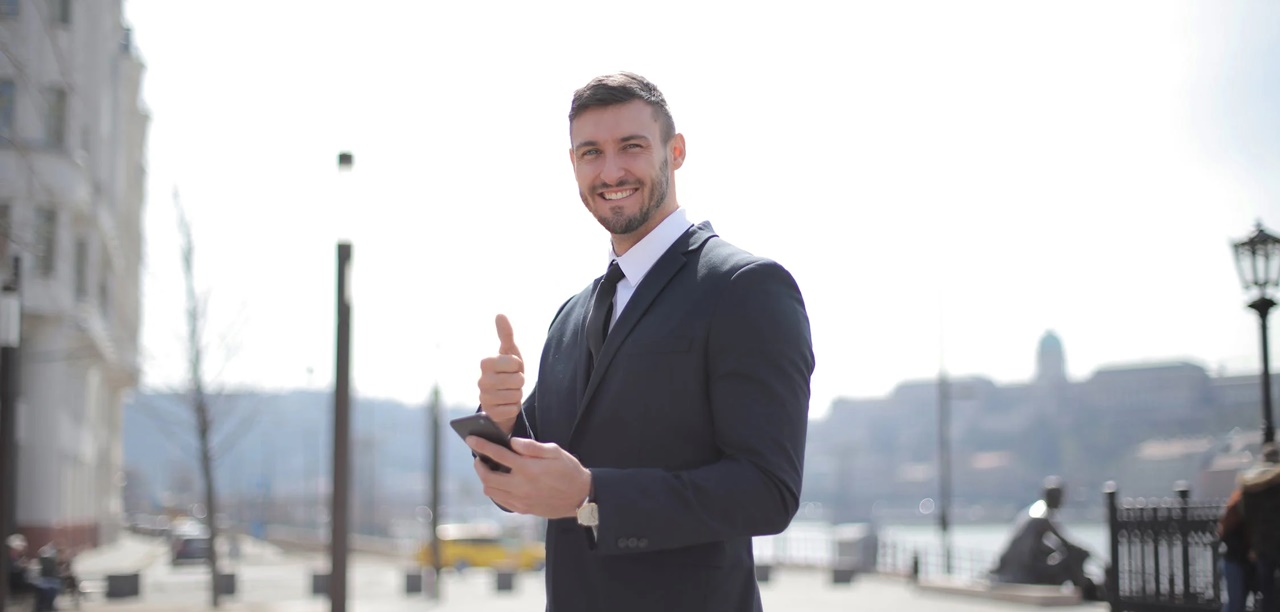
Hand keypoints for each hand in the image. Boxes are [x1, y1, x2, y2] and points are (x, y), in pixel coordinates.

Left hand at [467, 436, 590, 518]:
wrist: (580, 497)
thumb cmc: (569, 470)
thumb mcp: (555, 451)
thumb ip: (532, 446)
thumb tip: (512, 442)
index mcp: (528, 468)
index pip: (497, 454)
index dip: (481, 445)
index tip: (471, 439)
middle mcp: (521, 486)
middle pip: (488, 477)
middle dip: (479, 465)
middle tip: (479, 458)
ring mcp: (521, 500)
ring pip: (491, 491)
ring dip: (485, 479)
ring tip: (489, 470)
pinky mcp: (523, 509)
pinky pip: (500, 500)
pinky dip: (495, 490)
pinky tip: (500, 482)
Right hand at [478, 314, 523, 433]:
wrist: (503, 398)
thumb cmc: (508, 372)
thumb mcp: (510, 353)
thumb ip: (505, 334)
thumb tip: (500, 314)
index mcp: (485, 363)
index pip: (513, 362)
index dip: (518, 365)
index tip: (512, 367)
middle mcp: (481, 380)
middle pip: (517, 380)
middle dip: (519, 382)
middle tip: (512, 382)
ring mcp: (484, 398)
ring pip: (515, 395)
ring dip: (517, 395)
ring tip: (510, 393)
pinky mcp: (489, 413)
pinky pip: (511, 409)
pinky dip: (513, 408)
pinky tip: (506, 405)